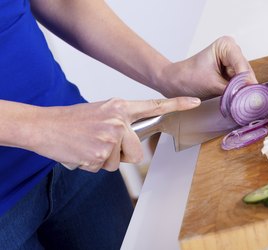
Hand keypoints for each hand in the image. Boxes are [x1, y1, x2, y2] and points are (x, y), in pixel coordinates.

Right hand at [29, 97, 199, 171]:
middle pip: (137, 152)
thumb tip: (133, 141)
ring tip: (88, 145)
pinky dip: (91, 164)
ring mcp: (110, 137)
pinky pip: (103, 168)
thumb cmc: (71, 121)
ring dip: (104, 160)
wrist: (44, 126)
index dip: (177, 104)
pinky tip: (81, 151)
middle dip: (122, 155)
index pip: (153, 106)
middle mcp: (118, 120)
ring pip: (119, 162)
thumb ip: (121, 122)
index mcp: (119, 107)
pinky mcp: (100, 153)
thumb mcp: (101, 112)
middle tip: (101, 145)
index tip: (195, 102)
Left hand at [158, 36, 257, 98]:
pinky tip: (235, 100)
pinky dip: (237, 93)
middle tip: (246, 103)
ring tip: (238, 103)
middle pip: (246, 72)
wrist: (174, 83)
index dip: (245, 82)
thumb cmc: (187, 78)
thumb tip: (248, 97)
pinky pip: (239, 85)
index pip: (241, 65)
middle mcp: (232, 51)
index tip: (249, 96)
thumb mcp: (212, 85)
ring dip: (241, 91)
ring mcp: (232, 63)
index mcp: (226, 45)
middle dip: (244, 87)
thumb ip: (233, 90)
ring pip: (245, 80)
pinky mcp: (230, 73)